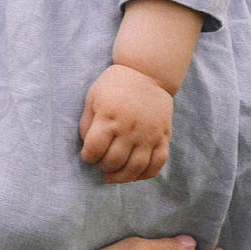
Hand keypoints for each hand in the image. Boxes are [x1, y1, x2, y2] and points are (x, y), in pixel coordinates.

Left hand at [79, 63, 172, 183]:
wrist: (147, 72)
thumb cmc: (115, 85)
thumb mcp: (93, 98)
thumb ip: (87, 124)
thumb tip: (87, 147)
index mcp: (109, 117)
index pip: (94, 148)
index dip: (87, 156)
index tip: (88, 155)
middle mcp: (130, 128)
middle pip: (114, 161)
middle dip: (103, 166)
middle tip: (101, 162)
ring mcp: (149, 134)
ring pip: (136, 167)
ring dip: (122, 177)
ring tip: (114, 175)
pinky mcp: (163, 136)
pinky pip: (157, 163)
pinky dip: (146, 175)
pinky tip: (135, 175)